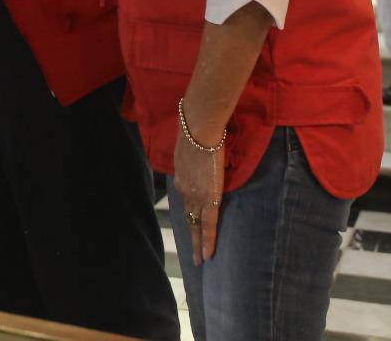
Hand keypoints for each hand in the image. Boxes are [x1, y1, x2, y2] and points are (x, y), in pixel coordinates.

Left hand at [173, 118, 226, 266]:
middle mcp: (185, 190)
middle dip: (192, 238)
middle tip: (195, 257)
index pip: (186, 201)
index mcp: (182, 178)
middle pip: (189, 218)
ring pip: (197, 226)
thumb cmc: (197, 131)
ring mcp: (195, 196)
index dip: (190, 215)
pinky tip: (209, 254)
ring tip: (202, 260)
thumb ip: (193, 159)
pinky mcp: (208, 198)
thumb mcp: (189, 148)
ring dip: (199, 244)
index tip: (190, 225)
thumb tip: (198, 158)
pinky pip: (208, 225)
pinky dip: (208, 241)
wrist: (199, 129)